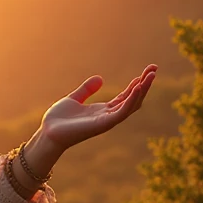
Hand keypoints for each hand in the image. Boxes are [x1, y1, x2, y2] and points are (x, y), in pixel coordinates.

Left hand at [39, 64, 157, 152]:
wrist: (48, 133)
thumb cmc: (58, 119)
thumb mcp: (74, 98)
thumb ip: (87, 90)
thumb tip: (100, 78)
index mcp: (103, 110)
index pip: (125, 96)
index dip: (137, 84)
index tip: (147, 71)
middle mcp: (108, 115)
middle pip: (133, 98)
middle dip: (144, 84)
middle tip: (154, 68)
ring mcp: (108, 120)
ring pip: (132, 104)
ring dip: (143, 89)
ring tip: (151, 75)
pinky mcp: (104, 124)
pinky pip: (123, 111)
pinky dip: (132, 99)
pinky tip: (138, 87)